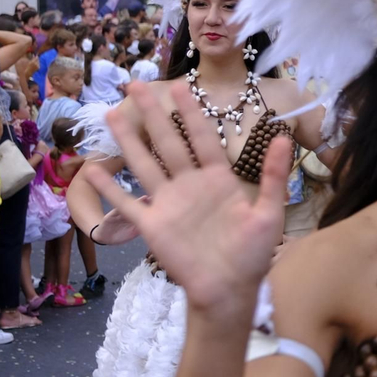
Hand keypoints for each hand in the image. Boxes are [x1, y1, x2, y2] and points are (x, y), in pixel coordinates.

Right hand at [81, 82, 290, 321]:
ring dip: (127, 141)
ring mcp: (168, 204)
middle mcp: (190, 186)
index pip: (202, 138)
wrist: (229, 291)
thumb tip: (284, 137)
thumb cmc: (253, 255)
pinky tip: (92, 169)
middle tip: (136, 85)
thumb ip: (272, 176)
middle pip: (167, 142)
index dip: (191, 113)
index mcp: (218, 180)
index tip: (180, 86)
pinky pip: (127, 204)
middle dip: (153, 114)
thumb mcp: (269, 214)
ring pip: (144, 165)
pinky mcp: (152, 226)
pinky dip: (109, 188)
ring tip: (111, 115)